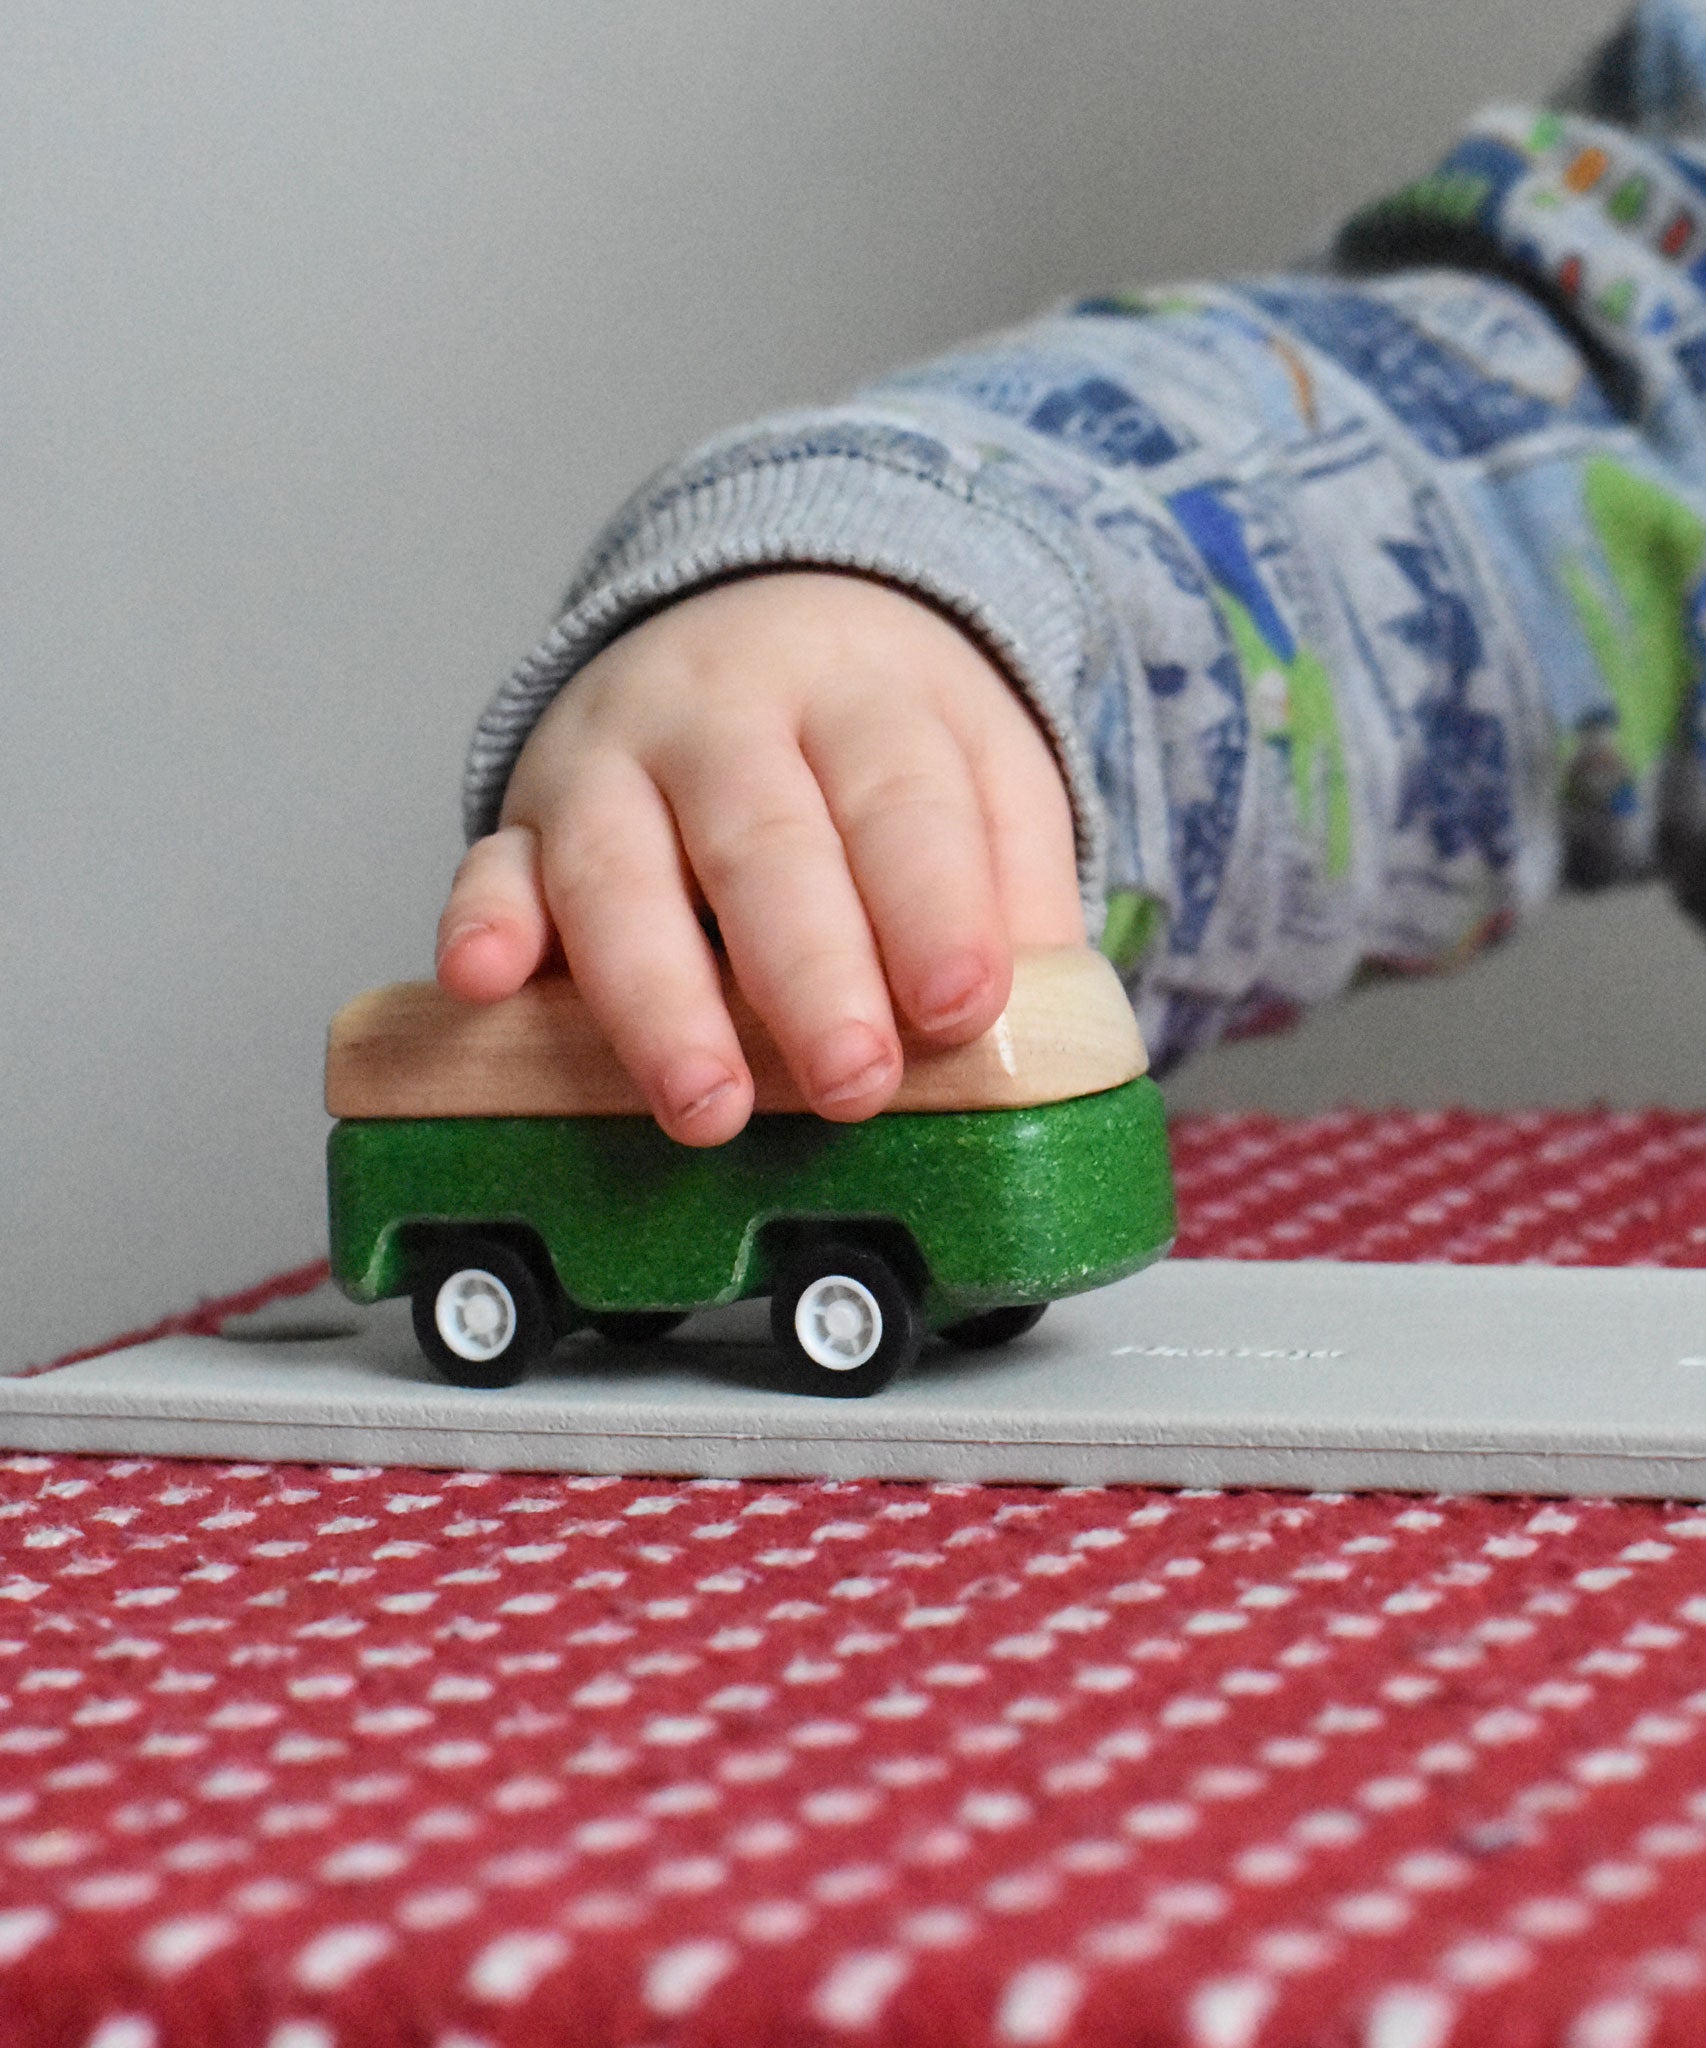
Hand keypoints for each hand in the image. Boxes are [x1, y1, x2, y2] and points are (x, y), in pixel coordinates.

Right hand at [436, 570, 1085, 1144]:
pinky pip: (493, 861)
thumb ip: (1012, 891)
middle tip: (853, 1082)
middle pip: (765, 839)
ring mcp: (615, 757)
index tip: (959, 1006)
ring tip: (706, 1103)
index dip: (932, 905)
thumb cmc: (880, 742)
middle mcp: (728, 714)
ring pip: (621, 866)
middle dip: (809, 971)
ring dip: (657, 993)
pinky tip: (483, 984)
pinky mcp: (530, 808)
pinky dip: (483, 922)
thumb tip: (1042, 1034)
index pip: (902, 798)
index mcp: (863, 698)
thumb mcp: (985, 775)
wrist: (763, 614)